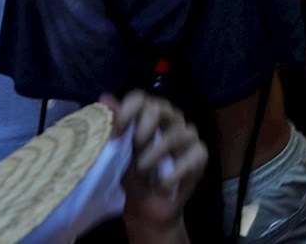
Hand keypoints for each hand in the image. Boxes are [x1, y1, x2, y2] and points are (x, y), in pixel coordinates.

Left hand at [103, 90, 208, 243]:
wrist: (147, 207)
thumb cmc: (132, 175)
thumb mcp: (117, 153)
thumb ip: (114, 125)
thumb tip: (105, 99)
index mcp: (148, 114)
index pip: (140, 99)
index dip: (126, 112)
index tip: (115, 134)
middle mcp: (170, 119)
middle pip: (159, 109)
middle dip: (143, 131)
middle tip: (135, 150)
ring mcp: (188, 135)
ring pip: (176, 134)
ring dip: (154, 157)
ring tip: (143, 173)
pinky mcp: (200, 154)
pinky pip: (190, 158)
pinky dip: (173, 174)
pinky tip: (161, 184)